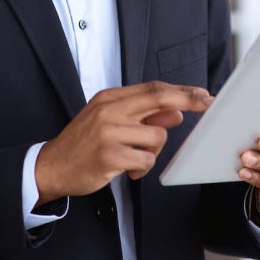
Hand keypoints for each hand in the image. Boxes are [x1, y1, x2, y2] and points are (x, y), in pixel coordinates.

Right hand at [35, 82, 212, 204]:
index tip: (202, 94)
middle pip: (159, 98)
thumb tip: (176, 114)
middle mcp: (109, 110)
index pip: (153, 88)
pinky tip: (130, 171)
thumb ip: (142, 117)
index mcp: (110, 99)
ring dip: (154, 152)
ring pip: (157, 137)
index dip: (181, 91)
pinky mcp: (109, 156)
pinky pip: (145, 160)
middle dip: (188, 100)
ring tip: (137, 158)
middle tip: (207, 104)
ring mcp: (109, 132)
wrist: (51, 166)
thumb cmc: (83, 144)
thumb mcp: (109, 123)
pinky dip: (143, 168)